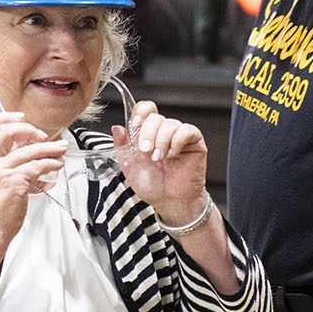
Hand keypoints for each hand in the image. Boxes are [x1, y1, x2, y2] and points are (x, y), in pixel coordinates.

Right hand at [0, 111, 66, 242]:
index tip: (20, 117)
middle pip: (7, 131)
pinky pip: (38, 166)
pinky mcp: (15, 182)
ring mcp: (0, 171)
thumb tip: (23, 148)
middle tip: (42, 136)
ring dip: (50, 148)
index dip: (5, 118)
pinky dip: (51, 164)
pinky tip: (57, 165)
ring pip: (30, 150)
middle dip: (29, 129)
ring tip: (61, 150)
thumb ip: (1, 161)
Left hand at [115, 100, 207, 223]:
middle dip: (147, 134)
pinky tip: (173, 155)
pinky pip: (187, 130)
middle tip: (146, 151)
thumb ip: (122, 146)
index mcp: (148, 133)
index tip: (135, 124)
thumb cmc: (152, 186)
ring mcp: (179, 135)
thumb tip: (117, 127)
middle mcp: (163, 132)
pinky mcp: (195, 142)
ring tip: (159, 158)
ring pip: (170, 124)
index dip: (140, 113)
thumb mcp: (129, 166)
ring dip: (161, 141)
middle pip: (155, 116)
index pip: (145, 110)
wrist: (169, 201)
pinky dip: (177, 141)